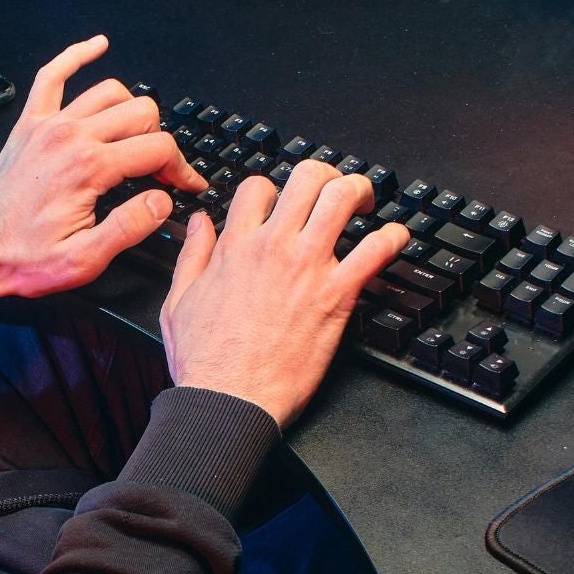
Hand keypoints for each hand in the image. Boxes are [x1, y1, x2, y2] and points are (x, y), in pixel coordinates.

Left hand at [0, 35, 206, 323]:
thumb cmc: (20, 256)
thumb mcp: (84, 261)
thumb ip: (129, 227)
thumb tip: (162, 200)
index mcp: (87, 168)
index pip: (157, 148)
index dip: (182, 169)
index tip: (187, 185)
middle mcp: (68, 137)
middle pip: (141, 113)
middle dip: (160, 141)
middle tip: (161, 171)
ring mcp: (48, 124)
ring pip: (110, 92)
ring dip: (133, 111)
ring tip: (138, 139)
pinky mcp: (30, 123)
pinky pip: (53, 74)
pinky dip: (77, 55)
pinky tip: (97, 46)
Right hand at [159, 160, 408, 427]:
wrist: (228, 399)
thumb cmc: (205, 360)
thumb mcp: (179, 299)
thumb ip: (192, 254)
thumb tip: (198, 223)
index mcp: (235, 247)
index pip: (258, 187)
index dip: (272, 188)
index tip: (281, 203)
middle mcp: (273, 247)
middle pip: (307, 178)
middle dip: (325, 175)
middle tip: (334, 189)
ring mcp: (307, 268)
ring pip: (341, 199)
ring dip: (359, 192)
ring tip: (365, 203)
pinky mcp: (335, 296)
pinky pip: (374, 251)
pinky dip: (391, 238)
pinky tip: (395, 239)